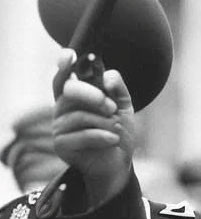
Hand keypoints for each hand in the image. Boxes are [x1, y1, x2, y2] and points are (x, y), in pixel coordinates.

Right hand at [52, 48, 134, 204]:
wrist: (118, 162)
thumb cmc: (117, 133)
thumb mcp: (123, 107)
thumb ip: (117, 89)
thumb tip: (108, 76)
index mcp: (74, 97)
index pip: (63, 78)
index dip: (63, 65)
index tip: (70, 55)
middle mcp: (63, 108)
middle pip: (70, 91)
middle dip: (94, 96)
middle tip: (111, 108)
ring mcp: (59, 126)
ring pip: (81, 115)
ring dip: (105, 123)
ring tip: (115, 130)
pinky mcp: (61, 144)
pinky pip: (83, 135)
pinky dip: (103, 137)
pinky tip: (112, 140)